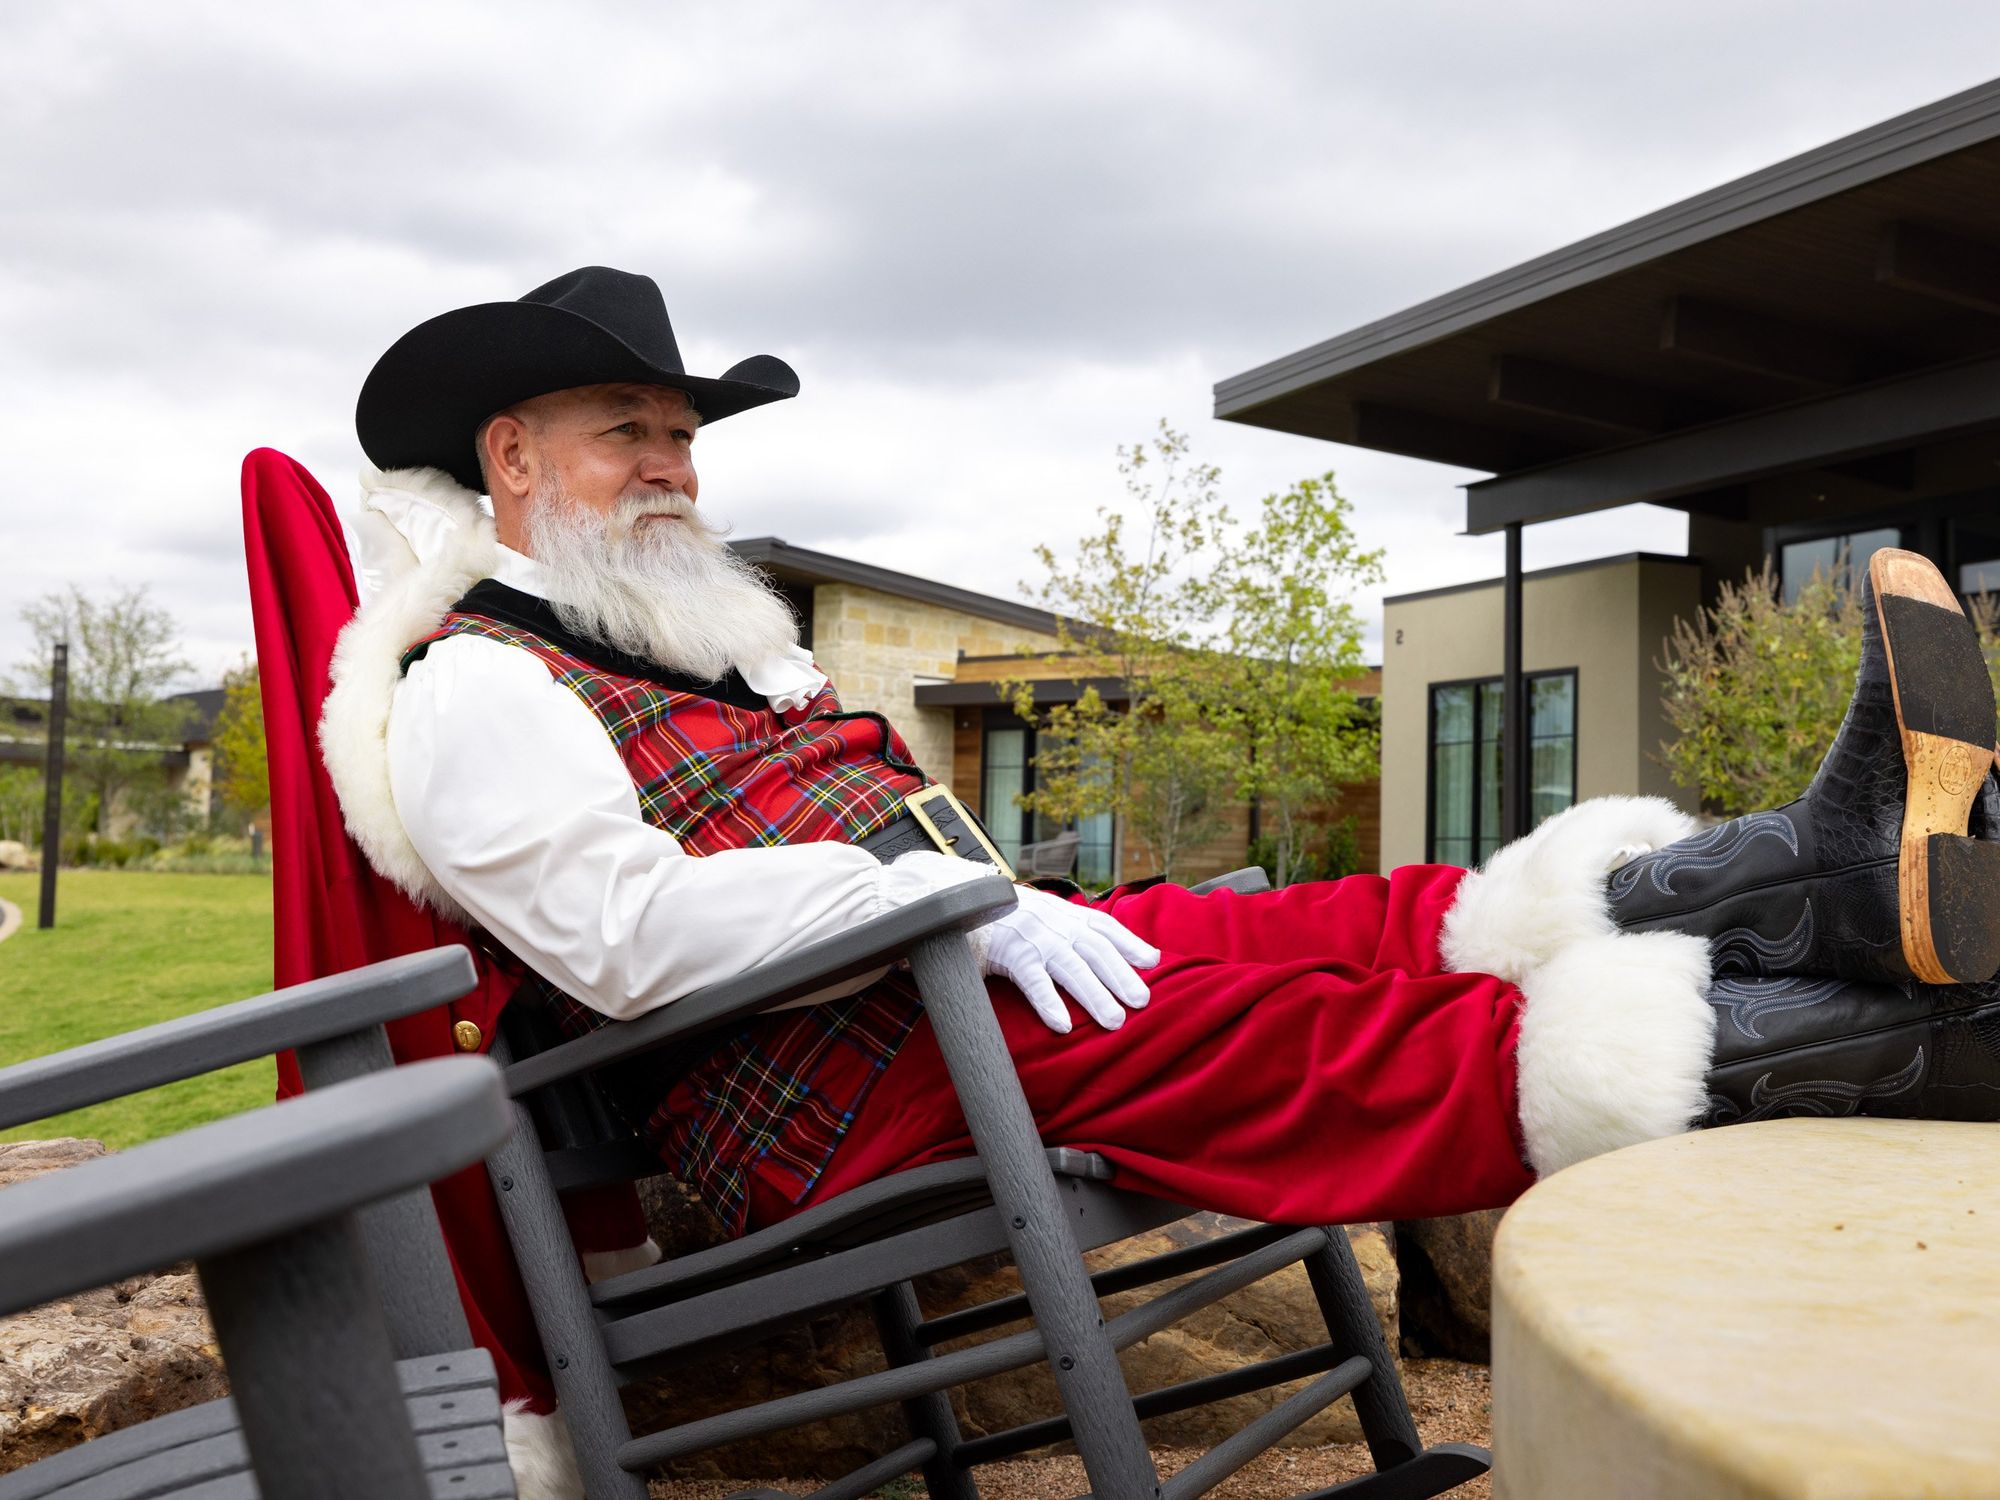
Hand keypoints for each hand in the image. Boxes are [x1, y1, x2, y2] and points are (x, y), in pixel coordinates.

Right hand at [975, 886, 1160, 1033]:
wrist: (959, 900)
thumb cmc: (1006, 917)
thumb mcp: (1042, 915)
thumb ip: (1069, 929)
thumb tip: (1102, 953)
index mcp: (1065, 914)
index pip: (1105, 926)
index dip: (1130, 943)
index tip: (1153, 961)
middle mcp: (1056, 923)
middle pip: (1096, 950)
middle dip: (1121, 976)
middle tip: (1142, 1002)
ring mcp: (1034, 938)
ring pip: (1071, 968)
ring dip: (1095, 994)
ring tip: (1114, 1021)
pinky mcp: (1010, 954)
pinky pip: (1032, 981)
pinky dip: (1049, 1002)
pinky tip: (1063, 1025)